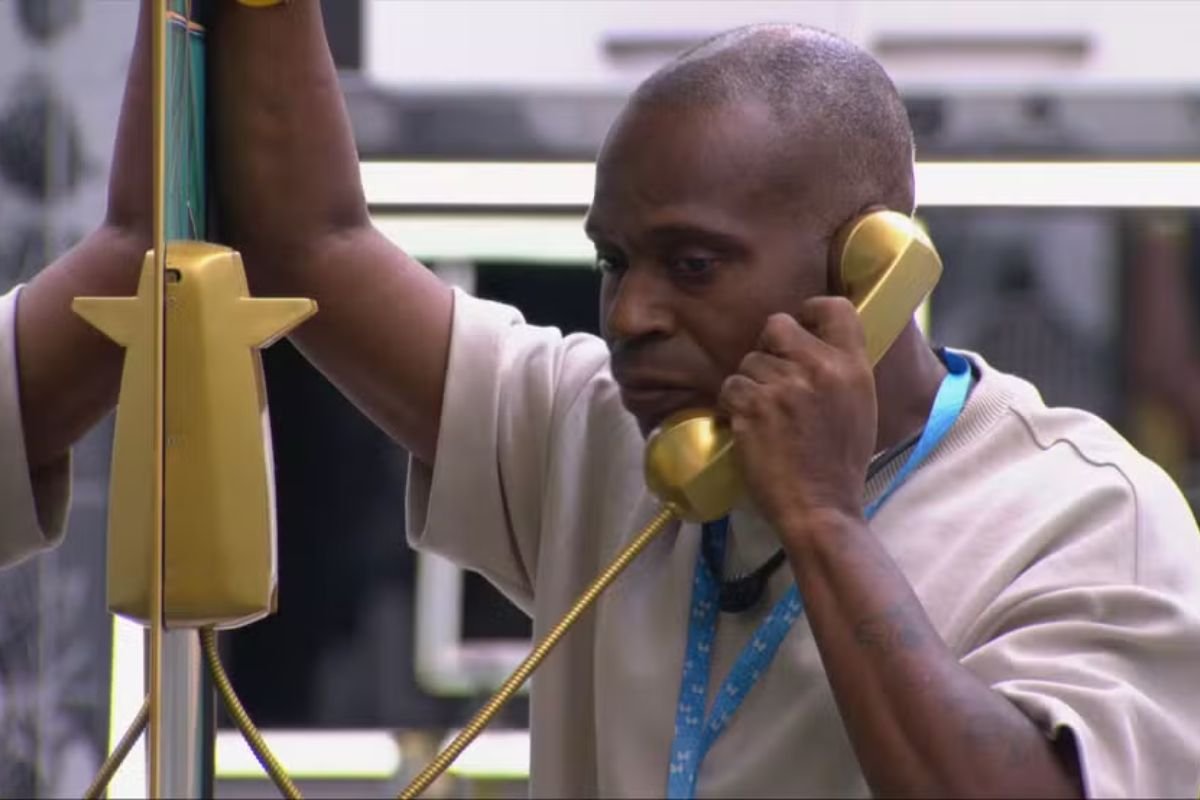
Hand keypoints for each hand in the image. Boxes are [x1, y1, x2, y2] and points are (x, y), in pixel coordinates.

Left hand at [717, 299, 876, 545]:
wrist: (820, 507)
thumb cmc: (840, 464)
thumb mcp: (859, 407)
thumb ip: (839, 371)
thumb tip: (813, 345)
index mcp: (852, 367)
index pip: (835, 308)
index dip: (810, 310)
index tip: (800, 324)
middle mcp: (819, 368)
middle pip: (777, 326)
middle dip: (768, 347)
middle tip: (770, 376)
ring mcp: (784, 386)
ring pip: (748, 361)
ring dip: (750, 385)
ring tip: (766, 417)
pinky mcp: (753, 405)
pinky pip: (730, 386)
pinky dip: (732, 405)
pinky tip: (748, 426)